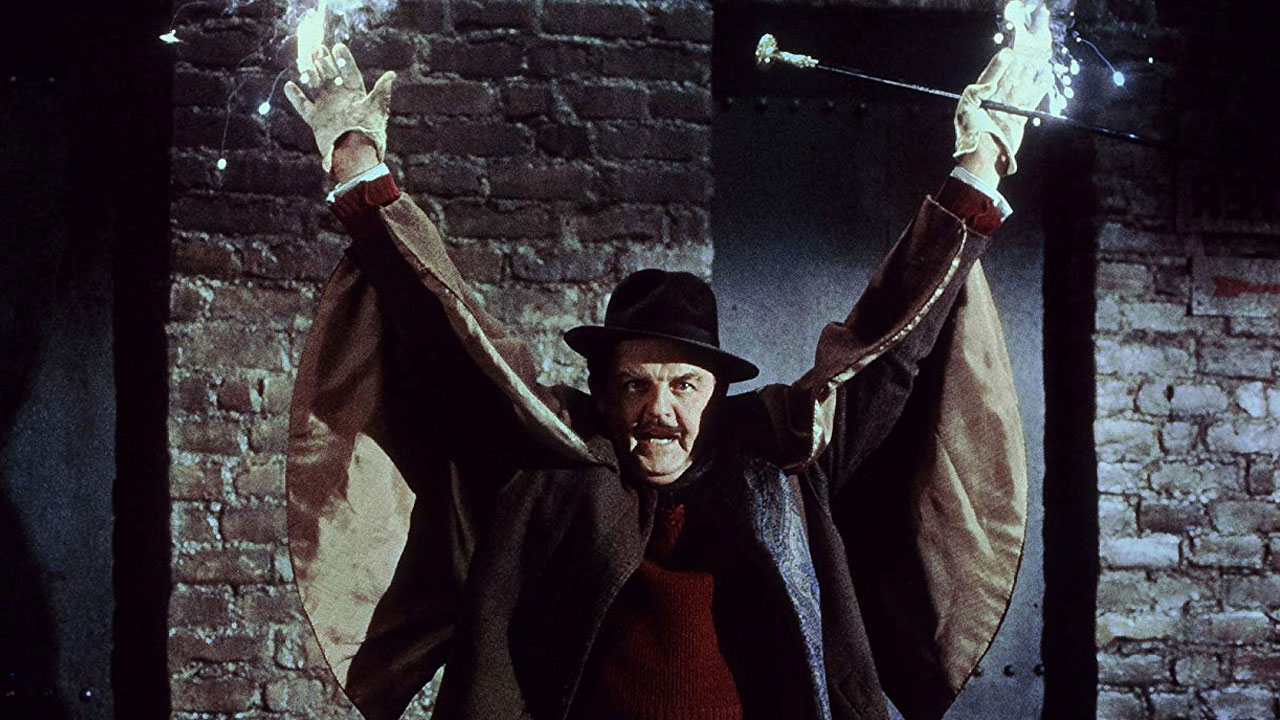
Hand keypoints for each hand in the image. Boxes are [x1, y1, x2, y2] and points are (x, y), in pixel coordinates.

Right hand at [284, 43, 395, 173]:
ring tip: (304, 61)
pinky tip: (289, 85)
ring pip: (315, 85)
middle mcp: (340, 99)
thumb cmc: (369, 133)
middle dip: (324, 61)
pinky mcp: (316, 119)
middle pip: (330, 75)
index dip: (343, 59)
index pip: (349, 72)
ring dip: (310, 73)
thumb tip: (391, 75)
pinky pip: (302, 105)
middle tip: (318, 48)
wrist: (356, 154)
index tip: (338, 46)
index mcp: (356, 95)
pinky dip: (295, 96)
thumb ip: (381, 92)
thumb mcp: (377, 110)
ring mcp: (327, 108)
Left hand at [953, 1, 1052, 176]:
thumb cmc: (971, 134)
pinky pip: (1030, 101)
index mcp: (979, 98)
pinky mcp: (1018, 119)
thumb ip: (976, 91)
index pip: (991, 76)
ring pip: (1021, 86)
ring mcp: (1006, 110)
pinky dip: (1039, 90)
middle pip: (1008, 78)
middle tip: (1028, 48)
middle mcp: (993, 102)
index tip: (1008, 52)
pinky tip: (1045, 78)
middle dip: (1018, 64)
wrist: (982, 156)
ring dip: (1030, 72)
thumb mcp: (965, 109)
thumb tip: (991, 81)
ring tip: (1039, 58)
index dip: (998, 64)